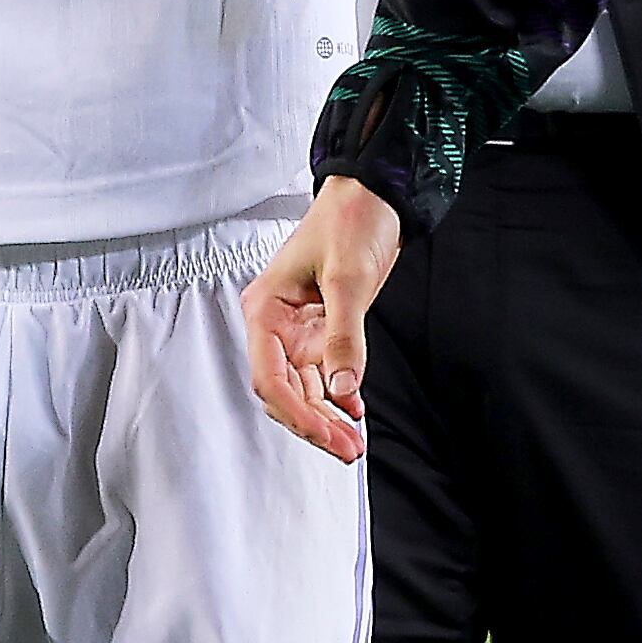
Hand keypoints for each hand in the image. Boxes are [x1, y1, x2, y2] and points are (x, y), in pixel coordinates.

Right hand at [243, 176, 402, 460]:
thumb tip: (341, 389)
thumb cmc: (350, 219)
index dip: (296, 412)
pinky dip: (339, 395)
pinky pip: (324, 373)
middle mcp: (277, 324)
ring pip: (305, 387)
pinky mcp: (322, 328)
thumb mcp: (348, 278)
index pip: (269, 376)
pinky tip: (355, 410)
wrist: (375, 193)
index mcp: (266, 309)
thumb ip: (344, 337)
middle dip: (313, 423)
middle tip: (347, 449)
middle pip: (285, 390)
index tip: (326, 432)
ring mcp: (300, 329)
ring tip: (354, 441)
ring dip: (327, 416)